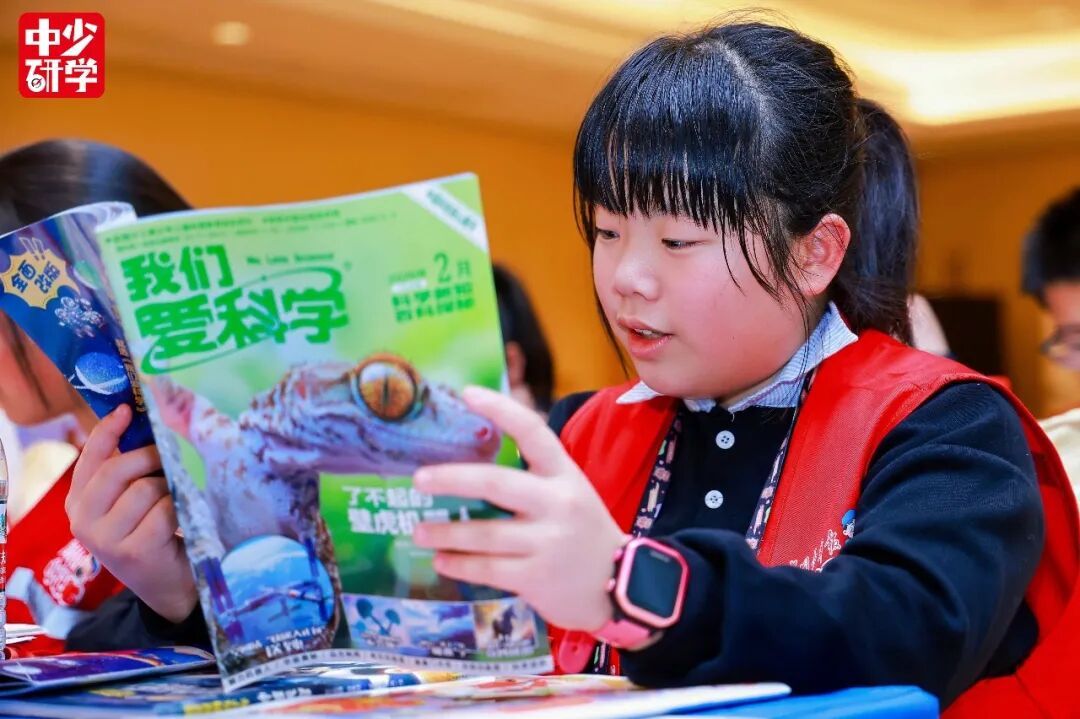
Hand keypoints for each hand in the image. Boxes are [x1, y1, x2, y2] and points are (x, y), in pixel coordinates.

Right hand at [66, 404, 197, 622]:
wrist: (170, 586)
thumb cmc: (154, 534)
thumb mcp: (131, 503)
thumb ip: (128, 472)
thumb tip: (142, 424)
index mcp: (78, 505)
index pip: (90, 459)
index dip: (108, 431)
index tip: (127, 409)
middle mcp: (82, 523)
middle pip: (117, 469)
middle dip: (149, 456)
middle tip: (170, 456)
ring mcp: (105, 540)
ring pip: (145, 488)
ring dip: (170, 488)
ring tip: (175, 502)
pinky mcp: (134, 551)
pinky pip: (164, 509)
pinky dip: (180, 508)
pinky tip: (181, 520)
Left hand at [412, 385, 625, 631]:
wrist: (623, 586)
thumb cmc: (584, 533)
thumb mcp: (570, 493)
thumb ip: (533, 476)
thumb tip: (473, 457)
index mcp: (565, 475)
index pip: (533, 432)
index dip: (500, 410)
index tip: (467, 393)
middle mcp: (557, 503)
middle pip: (495, 483)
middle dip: (451, 479)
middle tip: (418, 479)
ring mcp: (547, 542)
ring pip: (483, 533)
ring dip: (445, 532)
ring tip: (418, 531)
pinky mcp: (537, 577)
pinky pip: (487, 568)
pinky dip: (459, 565)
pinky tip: (442, 561)